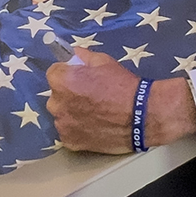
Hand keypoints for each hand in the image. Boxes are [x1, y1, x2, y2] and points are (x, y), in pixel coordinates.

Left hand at [47, 50, 195, 152]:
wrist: (141, 116)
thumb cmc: (123, 86)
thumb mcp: (104, 62)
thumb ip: (83, 56)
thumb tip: (73, 54)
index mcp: (61, 81)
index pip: (54, 73)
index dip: (68, 75)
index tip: (80, 78)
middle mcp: (56, 103)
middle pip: (56, 96)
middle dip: (68, 94)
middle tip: (90, 96)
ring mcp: (62, 125)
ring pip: (62, 115)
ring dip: (72, 113)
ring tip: (94, 113)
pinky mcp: (70, 142)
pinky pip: (69, 132)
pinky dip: (78, 129)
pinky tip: (94, 126)